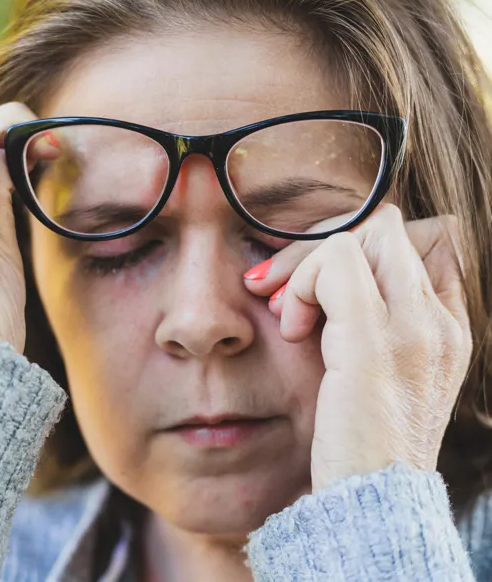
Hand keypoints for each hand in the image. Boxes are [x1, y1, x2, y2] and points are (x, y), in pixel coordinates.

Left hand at [244, 204, 472, 490]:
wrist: (370, 503)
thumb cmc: (358, 441)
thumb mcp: (369, 370)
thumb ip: (361, 321)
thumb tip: (317, 274)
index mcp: (446, 327)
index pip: (427, 238)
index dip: (364, 245)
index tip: (321, 283)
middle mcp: (440, 323)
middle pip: (390, 228)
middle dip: (325, 244)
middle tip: (284, 290)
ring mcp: (413, 330)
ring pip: (364, 235)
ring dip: (310, 264)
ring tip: (287, 313)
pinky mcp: (374, 345)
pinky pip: (338, 264)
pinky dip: (304, 282)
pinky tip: (291, 327)